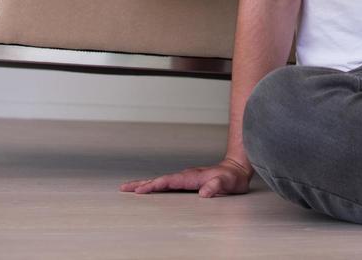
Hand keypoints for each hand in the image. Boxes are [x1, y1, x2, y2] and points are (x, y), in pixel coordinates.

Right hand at [120, 157, 252, 197]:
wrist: (237, 168)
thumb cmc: (232, 178)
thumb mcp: (227, 183)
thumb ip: (216, 186)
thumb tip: (204, 193)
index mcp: (191, 177)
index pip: (168, 182)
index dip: (154, 186)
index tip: (140, 190)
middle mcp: (186, 176)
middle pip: (160, 180)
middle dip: (142, 184)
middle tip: (124, 188)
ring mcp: (185, 177)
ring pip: (162, 181)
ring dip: (145, 184)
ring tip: (130, 188)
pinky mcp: (187, 180)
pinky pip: (167, 183)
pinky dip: (155, 185)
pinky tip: (150, 189)